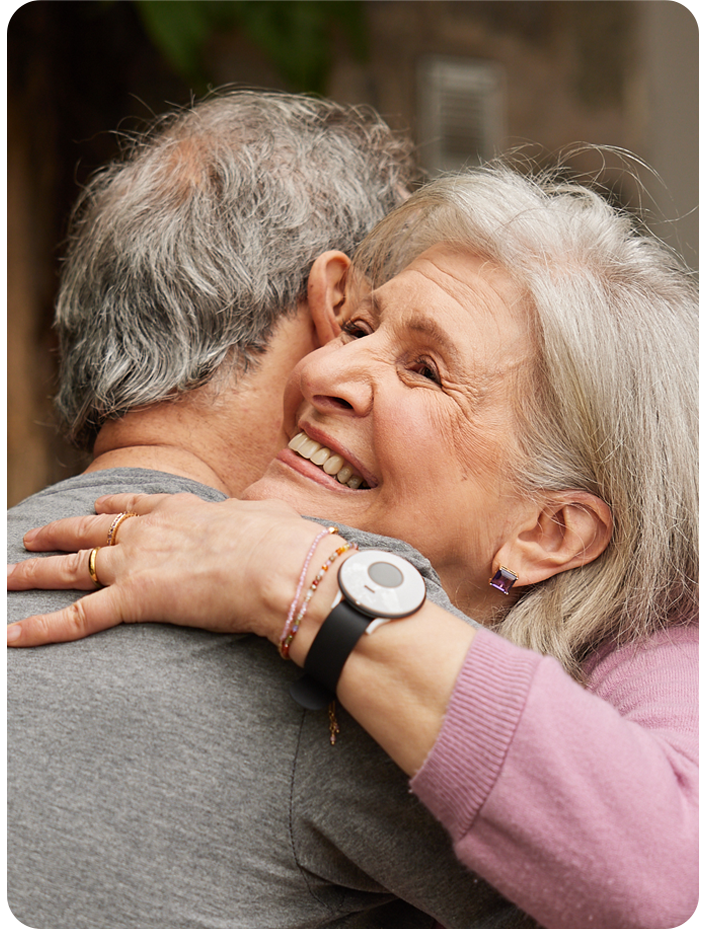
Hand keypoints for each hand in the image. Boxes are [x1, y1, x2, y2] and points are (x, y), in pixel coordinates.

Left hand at [6, 493, 338, 647]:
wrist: (279, 566)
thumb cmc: (284, 543)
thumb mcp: (269, 517)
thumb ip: (256, 518)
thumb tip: (268, 518)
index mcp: (183, 510)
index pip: (136, 506)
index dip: (112, 507)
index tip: (98, 506)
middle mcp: (150, 530)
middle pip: (91, 529)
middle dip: (59, 532)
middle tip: (33, 535)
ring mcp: (137, 561)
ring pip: (72, 566)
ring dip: (35, 571)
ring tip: (9, 574)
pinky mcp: (134, 598)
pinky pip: (77, 617)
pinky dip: (41, 628)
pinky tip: (12, 635)